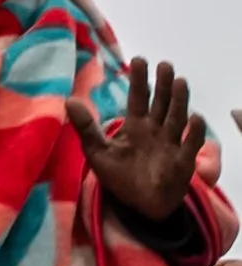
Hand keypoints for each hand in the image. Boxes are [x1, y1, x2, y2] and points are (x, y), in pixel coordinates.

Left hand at [67, 58, 208, 223]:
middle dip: (162, 85)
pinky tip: (195, 118)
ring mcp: (171, 144)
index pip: (138, 98)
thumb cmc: (120, 176)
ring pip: (177, 118)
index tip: (139, 60)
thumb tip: (69, 99)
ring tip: (179, 81)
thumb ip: (85, 127)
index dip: (139, 80)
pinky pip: (190, 145)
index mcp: (135, 126)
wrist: (138, 205)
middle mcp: (155, 131)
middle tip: (164, 65)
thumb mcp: (97, 151)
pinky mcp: (182, 162)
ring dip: (179, 101)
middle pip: (160, 104)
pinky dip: (194, 132)